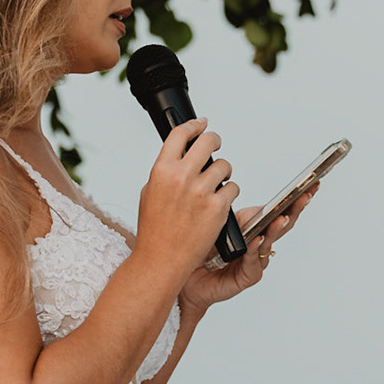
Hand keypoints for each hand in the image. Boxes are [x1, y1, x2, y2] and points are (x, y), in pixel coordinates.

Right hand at [133, 119, 241, 281]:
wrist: (162, 259)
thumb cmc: (155, 230)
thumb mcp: (150, 192)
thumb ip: (166, 171)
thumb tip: (181, 155)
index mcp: (162, 170)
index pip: (181, 134)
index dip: (194, 125)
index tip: (201, 124)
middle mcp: (182, 177)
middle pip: (208, 142)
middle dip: (215, 141)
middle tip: (216, 145)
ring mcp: (201, 192)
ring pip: (224, 166)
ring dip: (224, 173)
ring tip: (216, 183)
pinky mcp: (218, 207)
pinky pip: (233, 189)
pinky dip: (229, 194)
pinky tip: (220, 202)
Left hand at [180, 187, 318, 313]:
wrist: (185, 276)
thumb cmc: (198, 248)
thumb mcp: (213, 221)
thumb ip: (225, 208)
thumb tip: (227, 184)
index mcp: (252, 225)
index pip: (277, 209)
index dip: (294, 198)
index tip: (309, 184)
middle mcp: (258, 242)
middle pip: (282, 224)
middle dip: (295, 209)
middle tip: (305, 196)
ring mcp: (255, 259)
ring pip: (270, 242)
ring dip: (276, 229)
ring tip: (281, 217)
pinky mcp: (247, 276)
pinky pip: (254, 262)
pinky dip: (255, 250)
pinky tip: (257, 240)